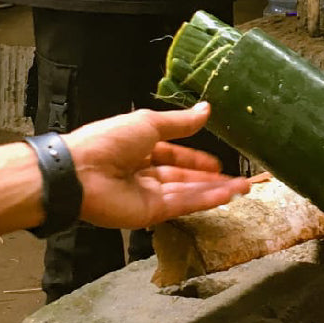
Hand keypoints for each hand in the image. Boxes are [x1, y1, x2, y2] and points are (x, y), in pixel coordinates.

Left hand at [64, 102, 250, 229]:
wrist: (81, 172)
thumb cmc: (108, 141)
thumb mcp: (148, 123)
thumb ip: (180, 122)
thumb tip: (206, 110)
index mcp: (138, 148)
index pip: (172, 154)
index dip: (195, 157)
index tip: (217, 162)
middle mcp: (143, 172)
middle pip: (183, 176)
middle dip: (210, 179)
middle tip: (239, 180)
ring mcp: (147, 194)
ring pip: (187, 192)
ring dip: (214, 191)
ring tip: (242, 188)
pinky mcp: (150, 213)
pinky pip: (182, 204)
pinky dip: (204, 200)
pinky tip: (226, 195)